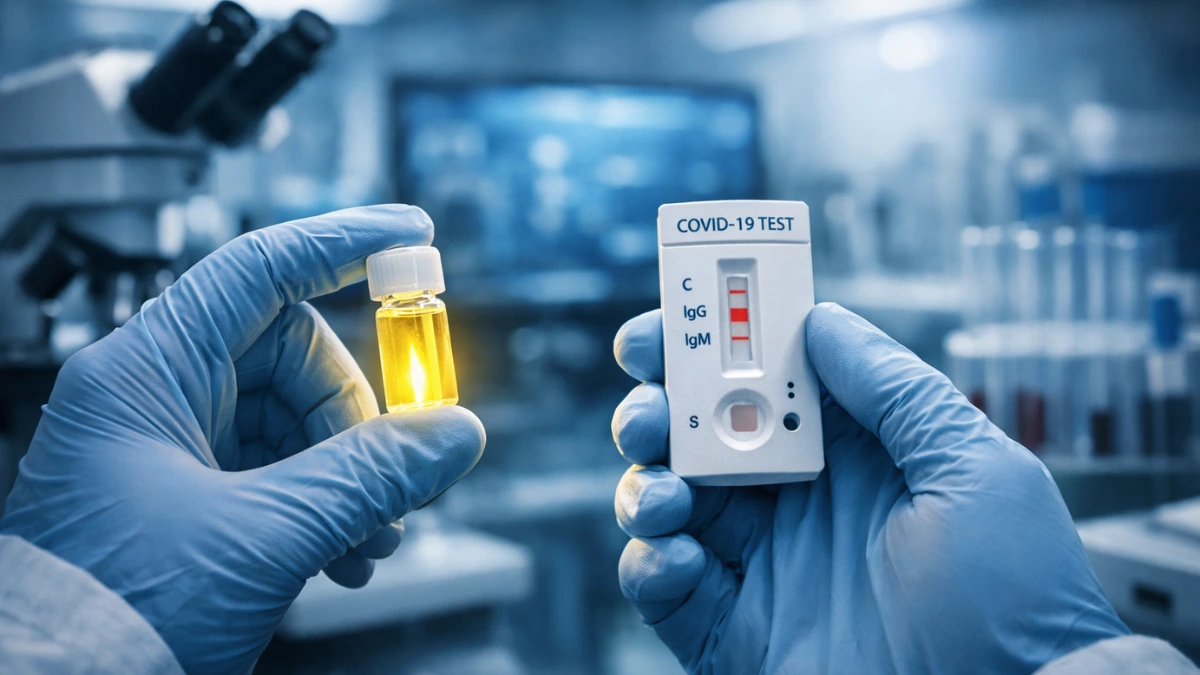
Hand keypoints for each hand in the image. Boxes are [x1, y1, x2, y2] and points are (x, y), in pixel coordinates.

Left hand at [0, 206, 484, 673]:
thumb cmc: (104, 620)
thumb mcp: (264, 538)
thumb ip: (370, 477)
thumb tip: (453, 432)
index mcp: (145, 375)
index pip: (260, 269)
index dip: (345, 244)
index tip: (411, 234)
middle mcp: (153, 400)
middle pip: (292, 359)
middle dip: (355, 419)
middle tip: (396, 476)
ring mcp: (168, 452)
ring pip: (291, 422)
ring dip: (347, 474)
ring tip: (371, 538)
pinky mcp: (185, 502)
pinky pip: (275, 473)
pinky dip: (322, 505)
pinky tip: (345, 554)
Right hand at [611, 303, 1127, 673]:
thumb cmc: (1015, 596)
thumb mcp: (973, 470)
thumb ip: (895, 391)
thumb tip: (820, 319)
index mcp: (848, 451)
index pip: (761, 377)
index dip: (706, 344)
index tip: (666, 324)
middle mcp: (795, 499)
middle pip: (695, 433)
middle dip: (655, 409)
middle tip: (649, 414)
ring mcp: (760, 565)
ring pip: (665, 500)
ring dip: (645, 484)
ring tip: (667, 494)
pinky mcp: (732, 631)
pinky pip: (661, 588)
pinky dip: (649, 563)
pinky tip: (680, 559)